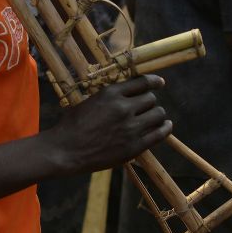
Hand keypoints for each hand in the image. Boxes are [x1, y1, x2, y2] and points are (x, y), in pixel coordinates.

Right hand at [49, 75, 171, 175]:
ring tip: (155, 117)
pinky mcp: (134, 146)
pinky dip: (165, 128)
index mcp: (110, 93)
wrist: (65, 150)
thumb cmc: (72, 125)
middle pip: (151, 99)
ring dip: (157, 114)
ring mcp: (130, 128)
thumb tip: (128, 93)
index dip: (153, 82)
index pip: (141, 82)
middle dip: (150, 102)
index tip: (159, 83)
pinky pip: (159, 134)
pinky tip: (166, 126)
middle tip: (147, 107)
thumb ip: (110, 97)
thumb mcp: (89, 101)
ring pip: (158, 114)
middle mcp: (123, 108)